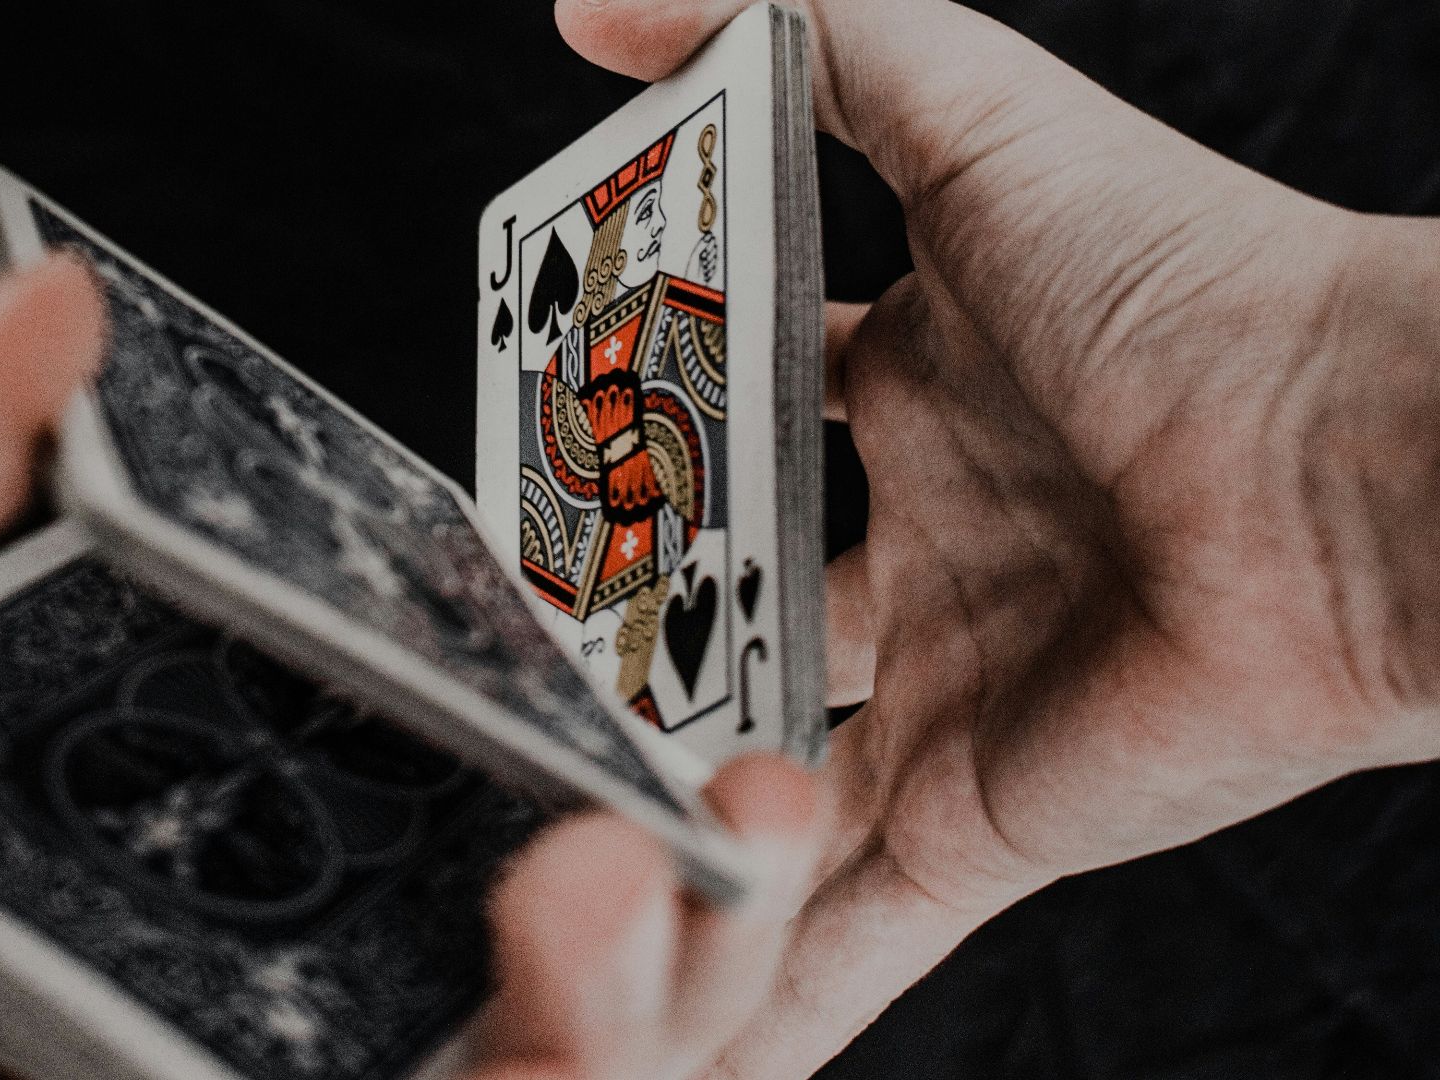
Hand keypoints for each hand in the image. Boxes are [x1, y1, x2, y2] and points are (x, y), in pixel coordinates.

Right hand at [475, 0, 1439, 1075]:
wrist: (1371, 475)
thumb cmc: (1189, 288)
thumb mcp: (968, 115)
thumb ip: (788, 28)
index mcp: (904, 393)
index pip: (721, 428)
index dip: (619, 445)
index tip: (522, 466)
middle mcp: (916, 550)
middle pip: (720, 613)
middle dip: (612, 640)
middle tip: (487, 663)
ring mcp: (938, 698)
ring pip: (757, 783)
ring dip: (659, 822)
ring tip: (534, 857)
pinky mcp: (973, 824)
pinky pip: (840, 937)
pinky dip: (754, 1001)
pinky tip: (661, 1046)